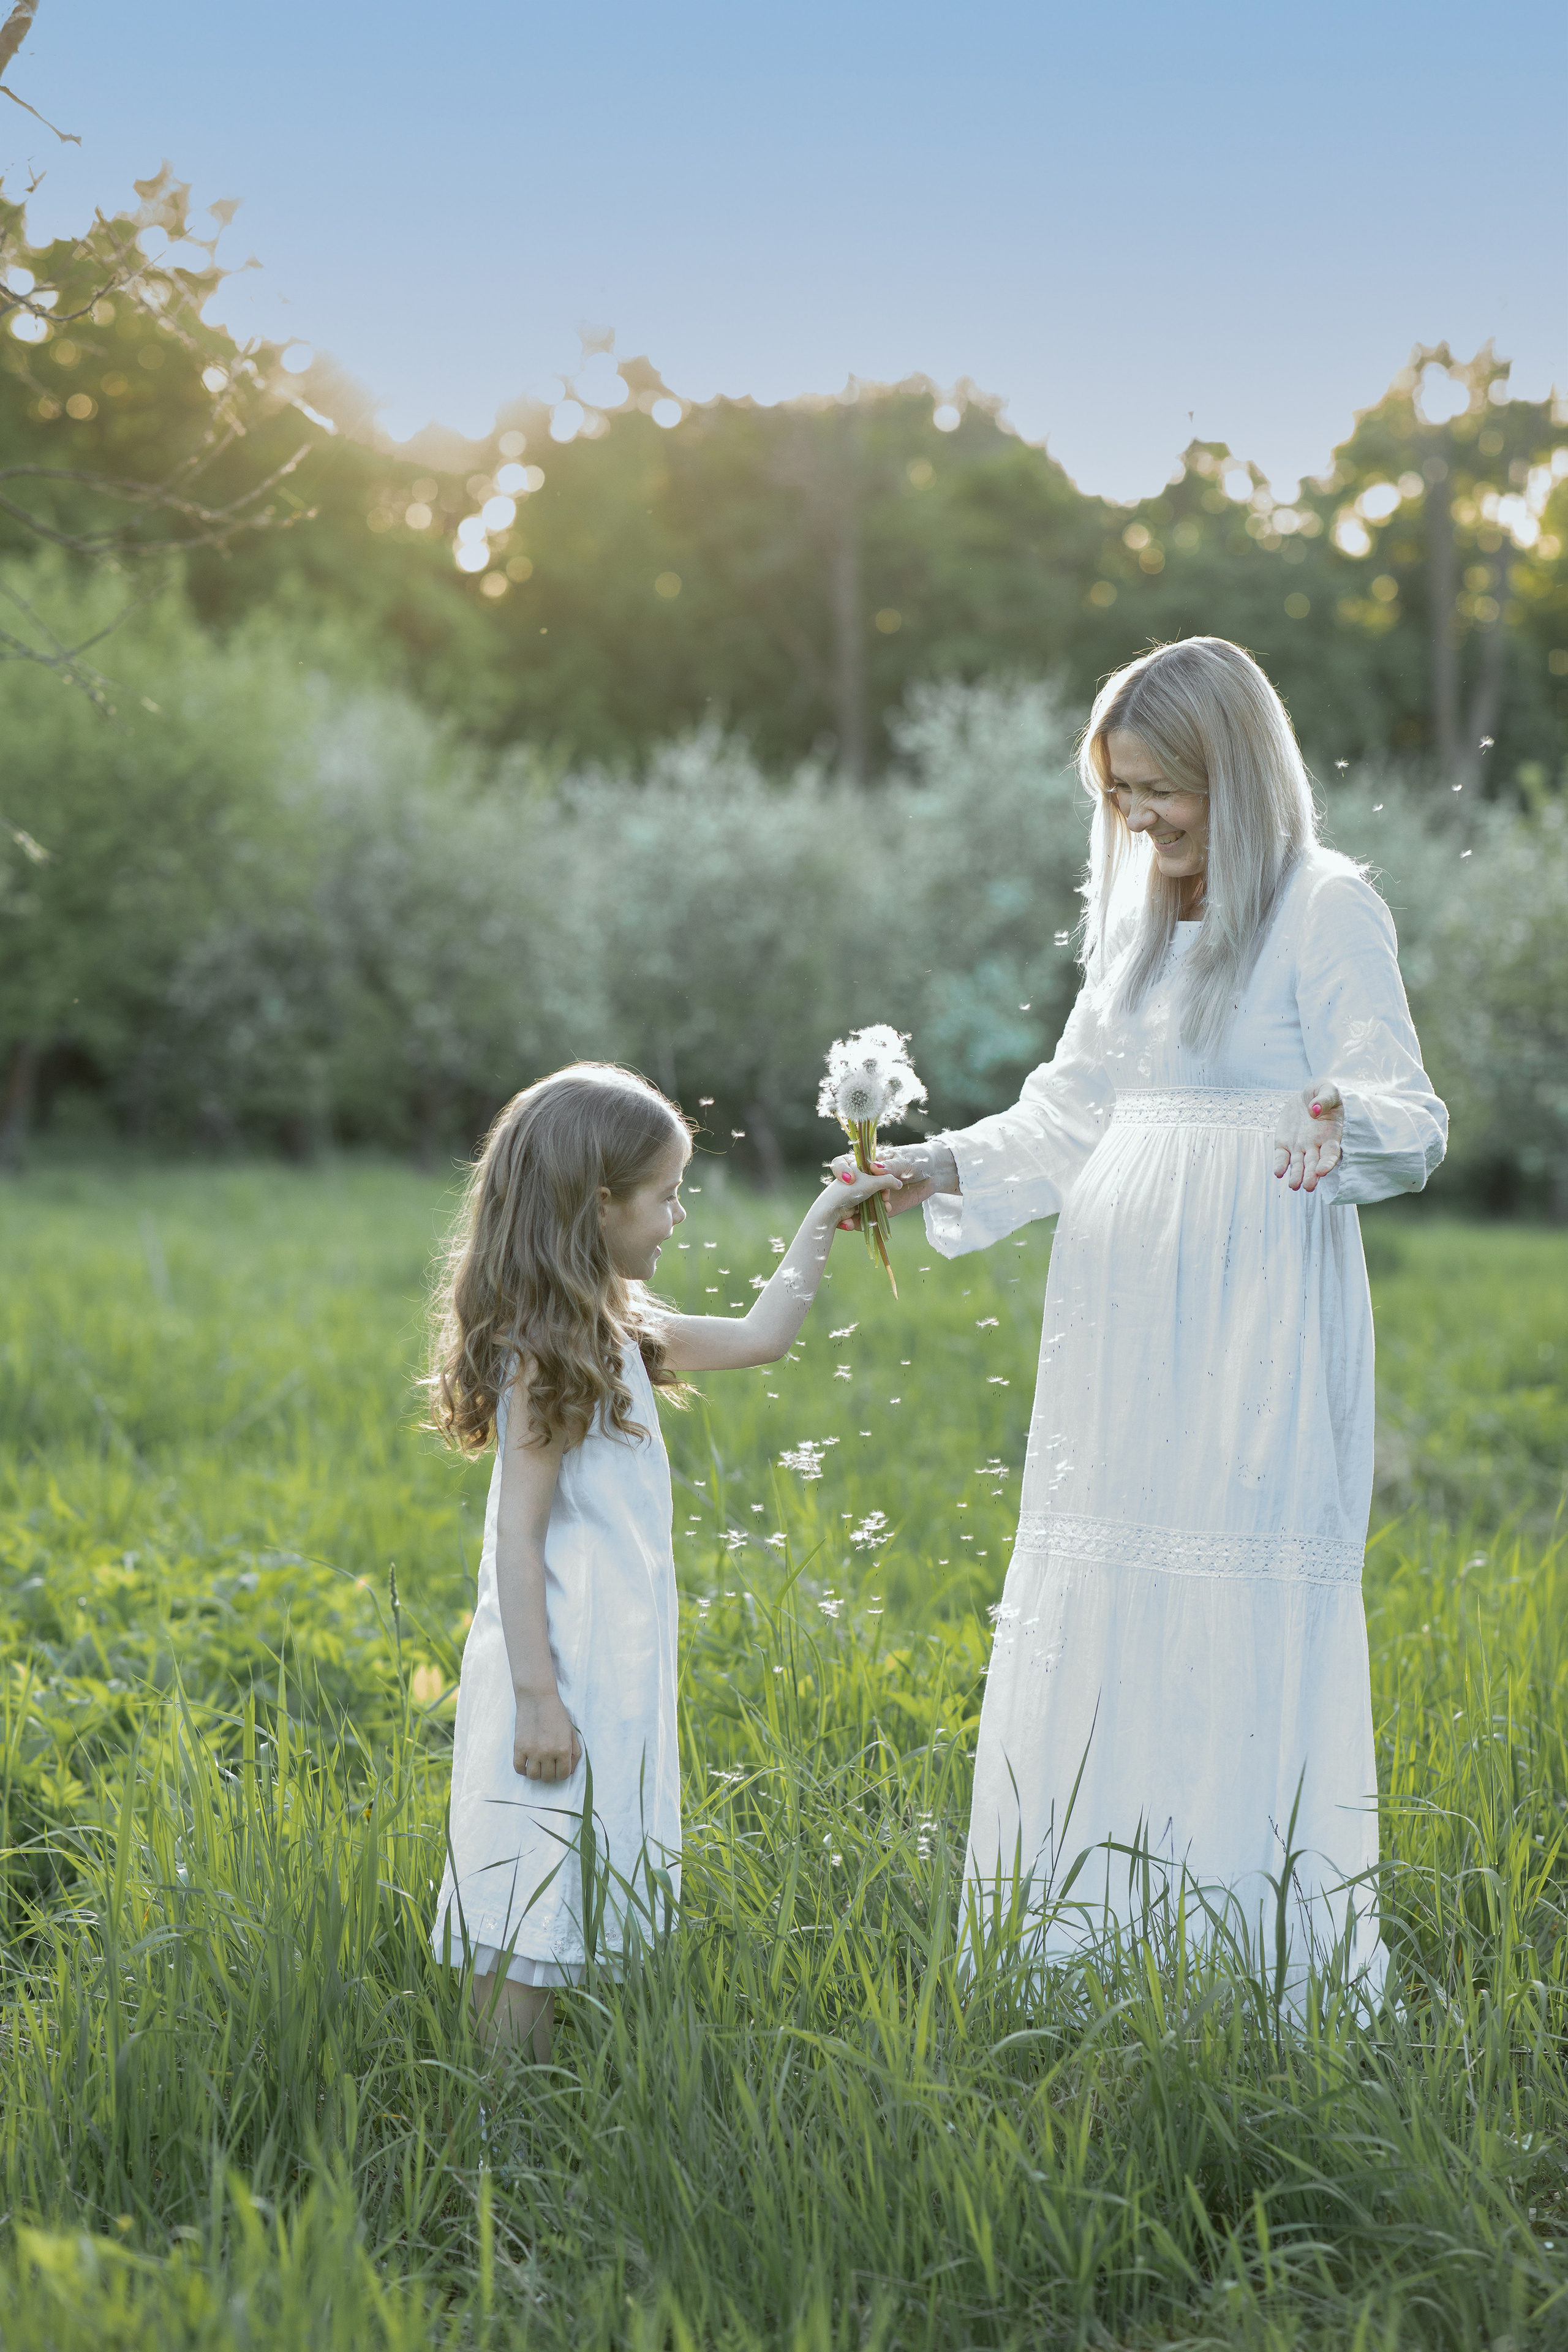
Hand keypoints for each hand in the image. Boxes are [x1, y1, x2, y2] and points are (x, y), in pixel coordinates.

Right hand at [513, 1684, 581, 1781]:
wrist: (538, 1698)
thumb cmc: (557, 1714)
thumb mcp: (571, 1732)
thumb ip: (574, 1753)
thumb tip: (570, 1771)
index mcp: (563, 1749)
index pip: (564, 1775)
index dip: (562, 1772)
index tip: (559, 1767)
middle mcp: (548, 1752)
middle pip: (548, 1777)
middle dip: (550, 1773)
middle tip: (548, 1764)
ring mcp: (532, 1751)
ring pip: (533, 1776)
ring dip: (536, 1773)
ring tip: (537, 1763)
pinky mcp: (518, 1747)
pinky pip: (518, 1768)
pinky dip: (523, 1769)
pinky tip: (527, 1762)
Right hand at [829, 1141, 957, 1225]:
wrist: (934, 1175)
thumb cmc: (917, 1159)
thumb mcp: (906, 1161)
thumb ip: (891, 1166)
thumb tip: (875, 1168)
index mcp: (867, 1161)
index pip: (844, 1163)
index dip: (840, 1170)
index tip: (847, 1179)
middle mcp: (864, 1178)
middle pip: (845, 1189)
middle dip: (843, 1199)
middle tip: (848, 1207)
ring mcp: (871, 1195)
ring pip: (854, 1205)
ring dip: (850, 1215)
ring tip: (848, 1224)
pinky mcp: (880, 1208)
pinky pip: (868, 1217)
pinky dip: (863, 1223)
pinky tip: (862, 1226)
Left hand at [1273, 1081, 1343, 1192]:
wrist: (1308, 1095)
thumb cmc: (1324, 1093)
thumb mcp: (1328, 1090)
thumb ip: (1324, 1099)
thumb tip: (1314, 1110)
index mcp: (1330, 1136)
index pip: (1331, 1154)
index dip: (1327, 1163)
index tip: (1322, 1171)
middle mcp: (1315, 1145)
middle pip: (1314, 1164)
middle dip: (1311, 1176)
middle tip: (1308, 1186)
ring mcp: (1299, 1146)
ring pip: (1298, 1165)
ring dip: (1296, 1175)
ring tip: (1293, 1185)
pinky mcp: (1284, 1143)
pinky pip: (1281, 1157)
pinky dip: (1280, 1165)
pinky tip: (1278, 1172)